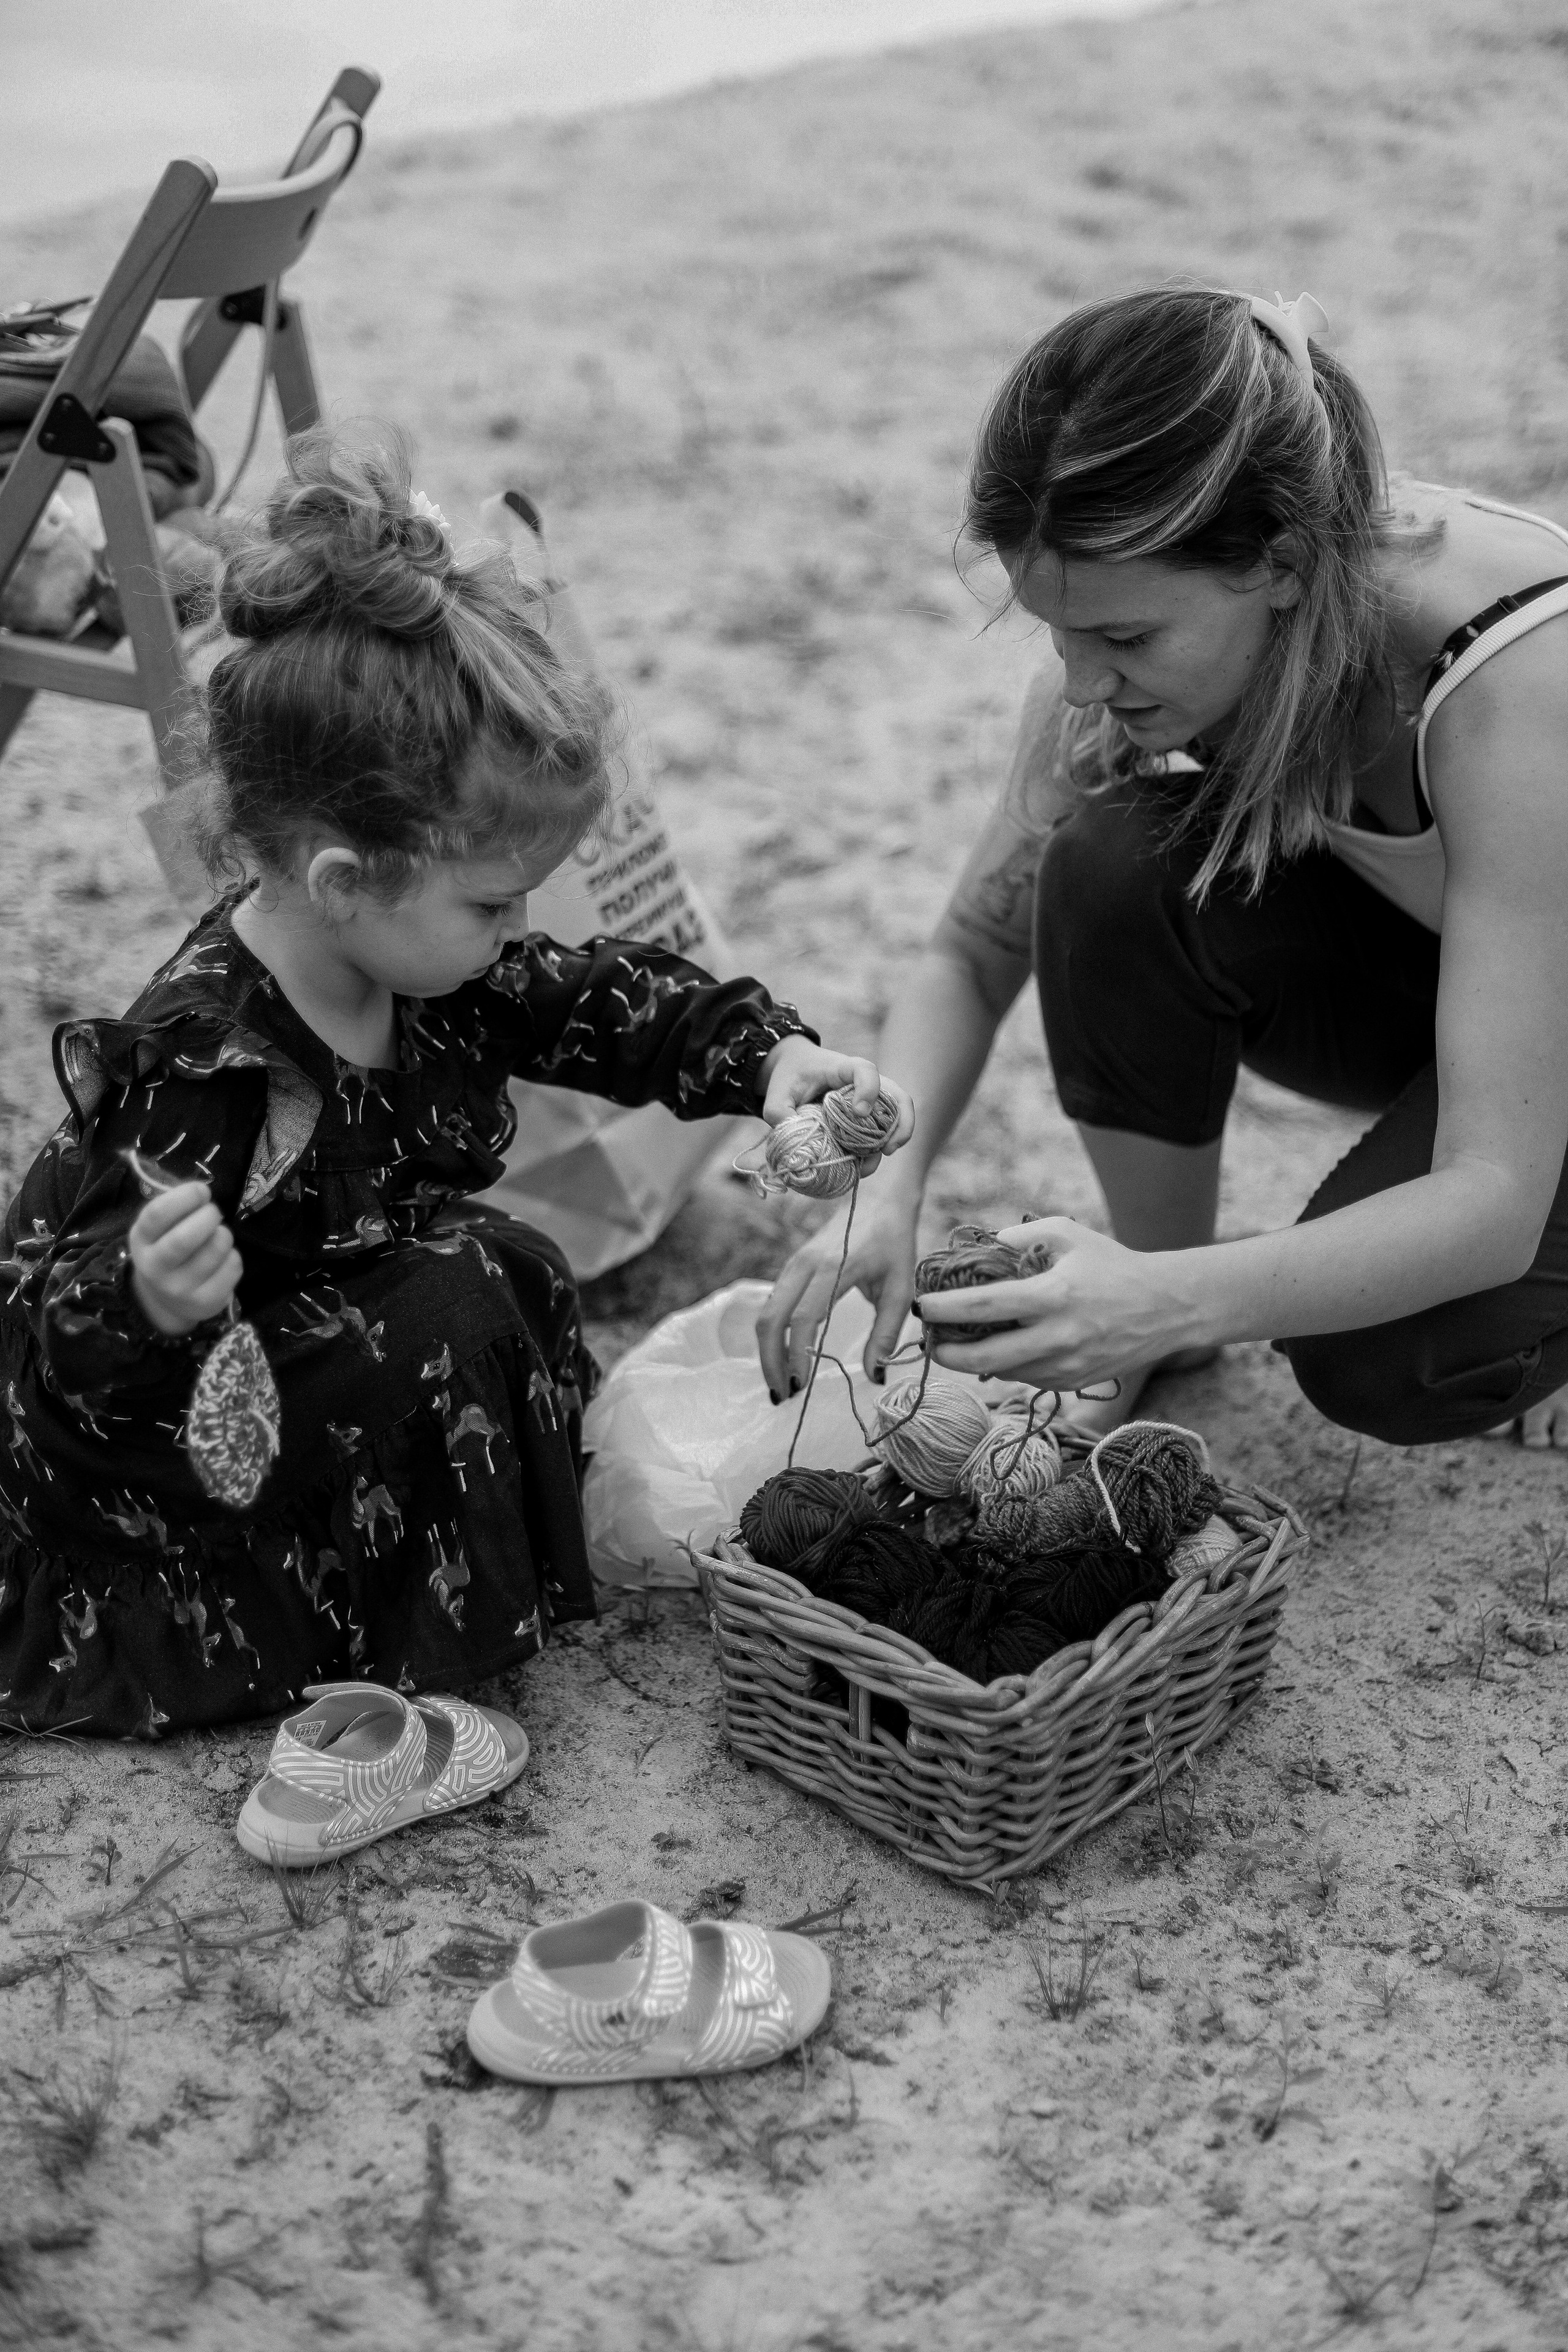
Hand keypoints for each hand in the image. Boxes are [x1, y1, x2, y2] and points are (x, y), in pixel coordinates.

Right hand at [129, 1182, 243, 1335]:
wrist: (167, 1301)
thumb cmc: (167, 1250)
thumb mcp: (158, 1230)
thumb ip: (175, 1208)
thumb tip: (202, 1192)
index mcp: (141, 1241)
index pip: (157, 1215)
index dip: (184, 1197)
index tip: (201, 1191)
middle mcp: (155, 1268)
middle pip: (184, 1238)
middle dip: (207, 1217)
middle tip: (214, 1212)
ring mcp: (180, 1289)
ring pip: (215, 1250)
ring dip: (224, 1234)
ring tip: (219, 1234)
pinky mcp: (206, 1301)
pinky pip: (232, 1266)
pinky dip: (233, 1255)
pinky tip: (223, 1257)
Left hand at [756, 1036, 913, 1156]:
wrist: (796, 1069)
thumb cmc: (790, 1077)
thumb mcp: (776, 1093)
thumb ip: (779, 1113)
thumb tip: (794, 1143)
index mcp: (842, 1068)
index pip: (866, 1070)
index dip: (868, 1090)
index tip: (858, 1113)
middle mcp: (864, 1084)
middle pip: (897, 1097)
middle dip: (901, 1124)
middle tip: (888, 1149)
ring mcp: (869, 1100)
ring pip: (896, 1117)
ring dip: (892, 1142)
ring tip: (870, 1166)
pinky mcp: (866, 1117)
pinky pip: (881, 1133)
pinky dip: (876, 1151)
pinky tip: (862, 1167)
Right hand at [756, 1186, 920, 1399]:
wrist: (878, 1198)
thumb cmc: (894, 1243)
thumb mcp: (901, 1289)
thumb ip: (888, 1333)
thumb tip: (874, 1375)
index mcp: (833, 1268)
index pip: (804, 1319)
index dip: (799, 1356)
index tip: (803, 1386)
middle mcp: (804, 1265)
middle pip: (771, 1319)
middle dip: (771, 1361)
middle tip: (782, 1395)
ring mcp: (793, 1264)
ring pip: (766, 1313)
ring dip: (768, 1351)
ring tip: (781, 1383)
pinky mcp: (790, 1267)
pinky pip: (772, 1305)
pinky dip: (773, 1335)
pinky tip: (784, 1357)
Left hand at [916, 1216, 1200, 1389]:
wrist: (1166, 1308)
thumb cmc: (1111, 1265)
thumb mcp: (1068, 1235)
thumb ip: (1019, 1237)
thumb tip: (978, 1248)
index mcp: (1054, 1296)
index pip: (986, 1306)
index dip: (946, 1309)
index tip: (921, 1306)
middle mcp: (1059, 1337)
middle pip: (985, 1358)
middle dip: (947, 1353)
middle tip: (929, 1340)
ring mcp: (1066, 1367)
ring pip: (1002, 1373)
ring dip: (973, 1362)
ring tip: (954, 1342)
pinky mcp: (1072, 1383)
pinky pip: (1025, 1378)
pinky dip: (1005, 1366)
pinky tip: (996, 1348)